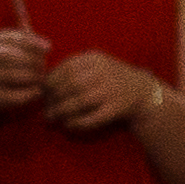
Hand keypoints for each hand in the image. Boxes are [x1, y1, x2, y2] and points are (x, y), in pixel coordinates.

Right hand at [0, 27, 55, 122]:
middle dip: (31, 60)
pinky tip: (37, 92)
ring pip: (9, 75)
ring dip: (30, 76)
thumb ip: (24, 47)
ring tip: (41, 78)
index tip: (48, 48)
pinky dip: (27, 93)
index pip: (8, 37)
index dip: (30, 41)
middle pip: (8, 55)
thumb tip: (47, 45)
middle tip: (43, 66)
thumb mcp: (5, 54)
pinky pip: (9, 95)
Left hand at [40, 48, 159, 132]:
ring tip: (51, 118)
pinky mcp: (116, 109)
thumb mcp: (94, 64)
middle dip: (53, 99)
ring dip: (62, 112)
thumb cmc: (110, 77)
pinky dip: (77, 123)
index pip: (66, 68)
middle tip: (45, 109)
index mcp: (95, 59)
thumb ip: (72, 69)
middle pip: (71, 85)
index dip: (51, 81)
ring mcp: (111, 91)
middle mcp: (104, 72)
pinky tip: (68, 125)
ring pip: (80, 102)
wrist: (143, 91)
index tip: (43, 91)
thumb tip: (42, 84)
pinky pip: (92, 118)